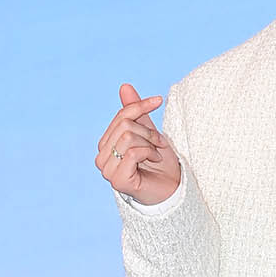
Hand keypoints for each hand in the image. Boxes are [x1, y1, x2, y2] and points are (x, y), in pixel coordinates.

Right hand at [96, 83, 180, 203]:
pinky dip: (149, 153)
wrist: (173, 190)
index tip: (159, 100)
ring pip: (128, 137)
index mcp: (107, 145)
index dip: (140, 106)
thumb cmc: (161, 165)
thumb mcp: (149, 133)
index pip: (121, 116)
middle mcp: (102, 158)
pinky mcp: (117, 180)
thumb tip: (124, 86)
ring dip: (150, 143)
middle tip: (159, 144)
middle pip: (124, 125)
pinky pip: (133, 152)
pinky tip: (154, 161)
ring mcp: (107, 170)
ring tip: (156, 155)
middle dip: (148, 131)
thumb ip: (137, 113)